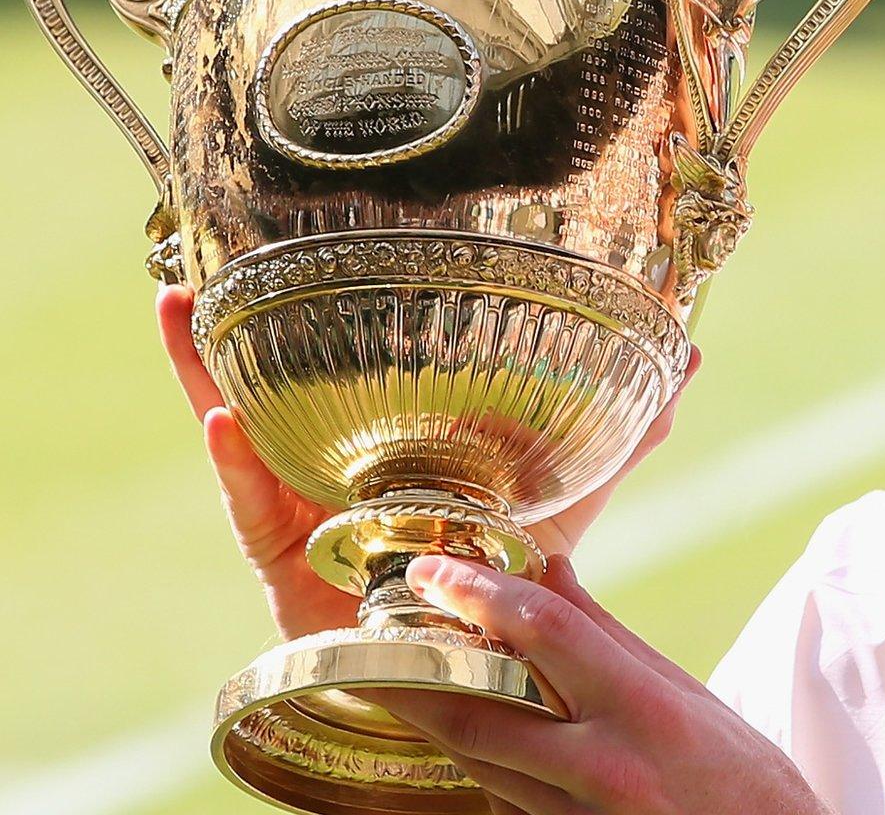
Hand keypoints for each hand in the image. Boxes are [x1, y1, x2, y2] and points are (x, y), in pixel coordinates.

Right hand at [157, 285, 697, 638]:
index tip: (286, 239)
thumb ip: (618, 432)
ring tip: (178, 307)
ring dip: (201, 370)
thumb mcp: (562, 493)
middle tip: (198, 266)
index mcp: (383, 438)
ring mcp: (299, 505)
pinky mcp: (284, 559)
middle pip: (271, 384)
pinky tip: (223, 418)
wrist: (465, 665)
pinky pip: (252, 504)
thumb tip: (688, 359)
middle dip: (231, 329)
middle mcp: (331, 461)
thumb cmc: (500, 572)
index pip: (340, 362)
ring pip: (237, 429)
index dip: (311, 309)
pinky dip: (235, 462)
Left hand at [379, 555, 825, 814]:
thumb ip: (608, 637)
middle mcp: (605, 768)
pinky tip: (468, 743)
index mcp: (644, 710)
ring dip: (438, 722)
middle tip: (373, 639)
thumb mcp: (688, 696)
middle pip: (481, 714)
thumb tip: (549, 574)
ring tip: (398, 680)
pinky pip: (505, 805)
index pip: (544, 633)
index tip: (431, 571)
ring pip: (482, 766)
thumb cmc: (744, 780)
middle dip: (416, 676)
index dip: (479, 595)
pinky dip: (482, 771)